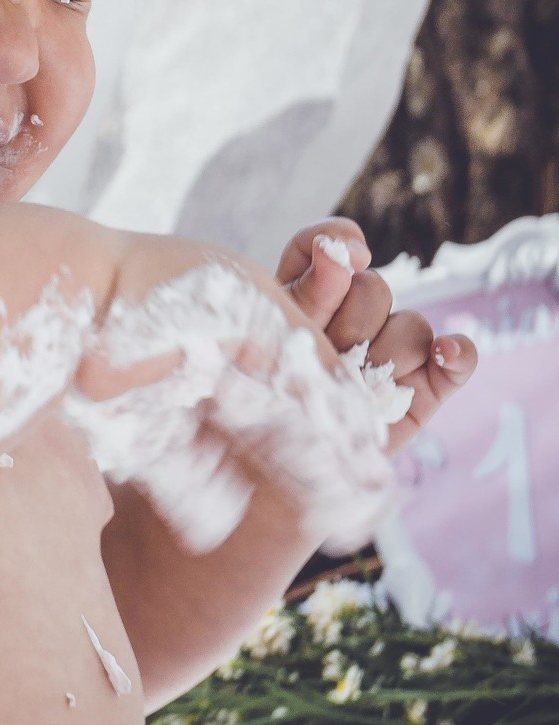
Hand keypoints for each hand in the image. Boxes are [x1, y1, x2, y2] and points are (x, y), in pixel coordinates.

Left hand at [275, 217, 476, 452]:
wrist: (280, 483)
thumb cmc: (266, 406)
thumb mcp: (272, 347)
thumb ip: (304, 295)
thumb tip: (338, 249)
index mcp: (304, 297)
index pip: (323, 247)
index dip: (333, 242)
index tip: (345, 253)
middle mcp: (354, 316)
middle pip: (372, 288)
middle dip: (350, 321)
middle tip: (328, 358)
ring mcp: (394, 352)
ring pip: (412, 325)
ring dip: (389, 353)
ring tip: (360, 387)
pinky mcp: (426, 388)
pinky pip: (458, 357)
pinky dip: (457, 353)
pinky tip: (446, 356)